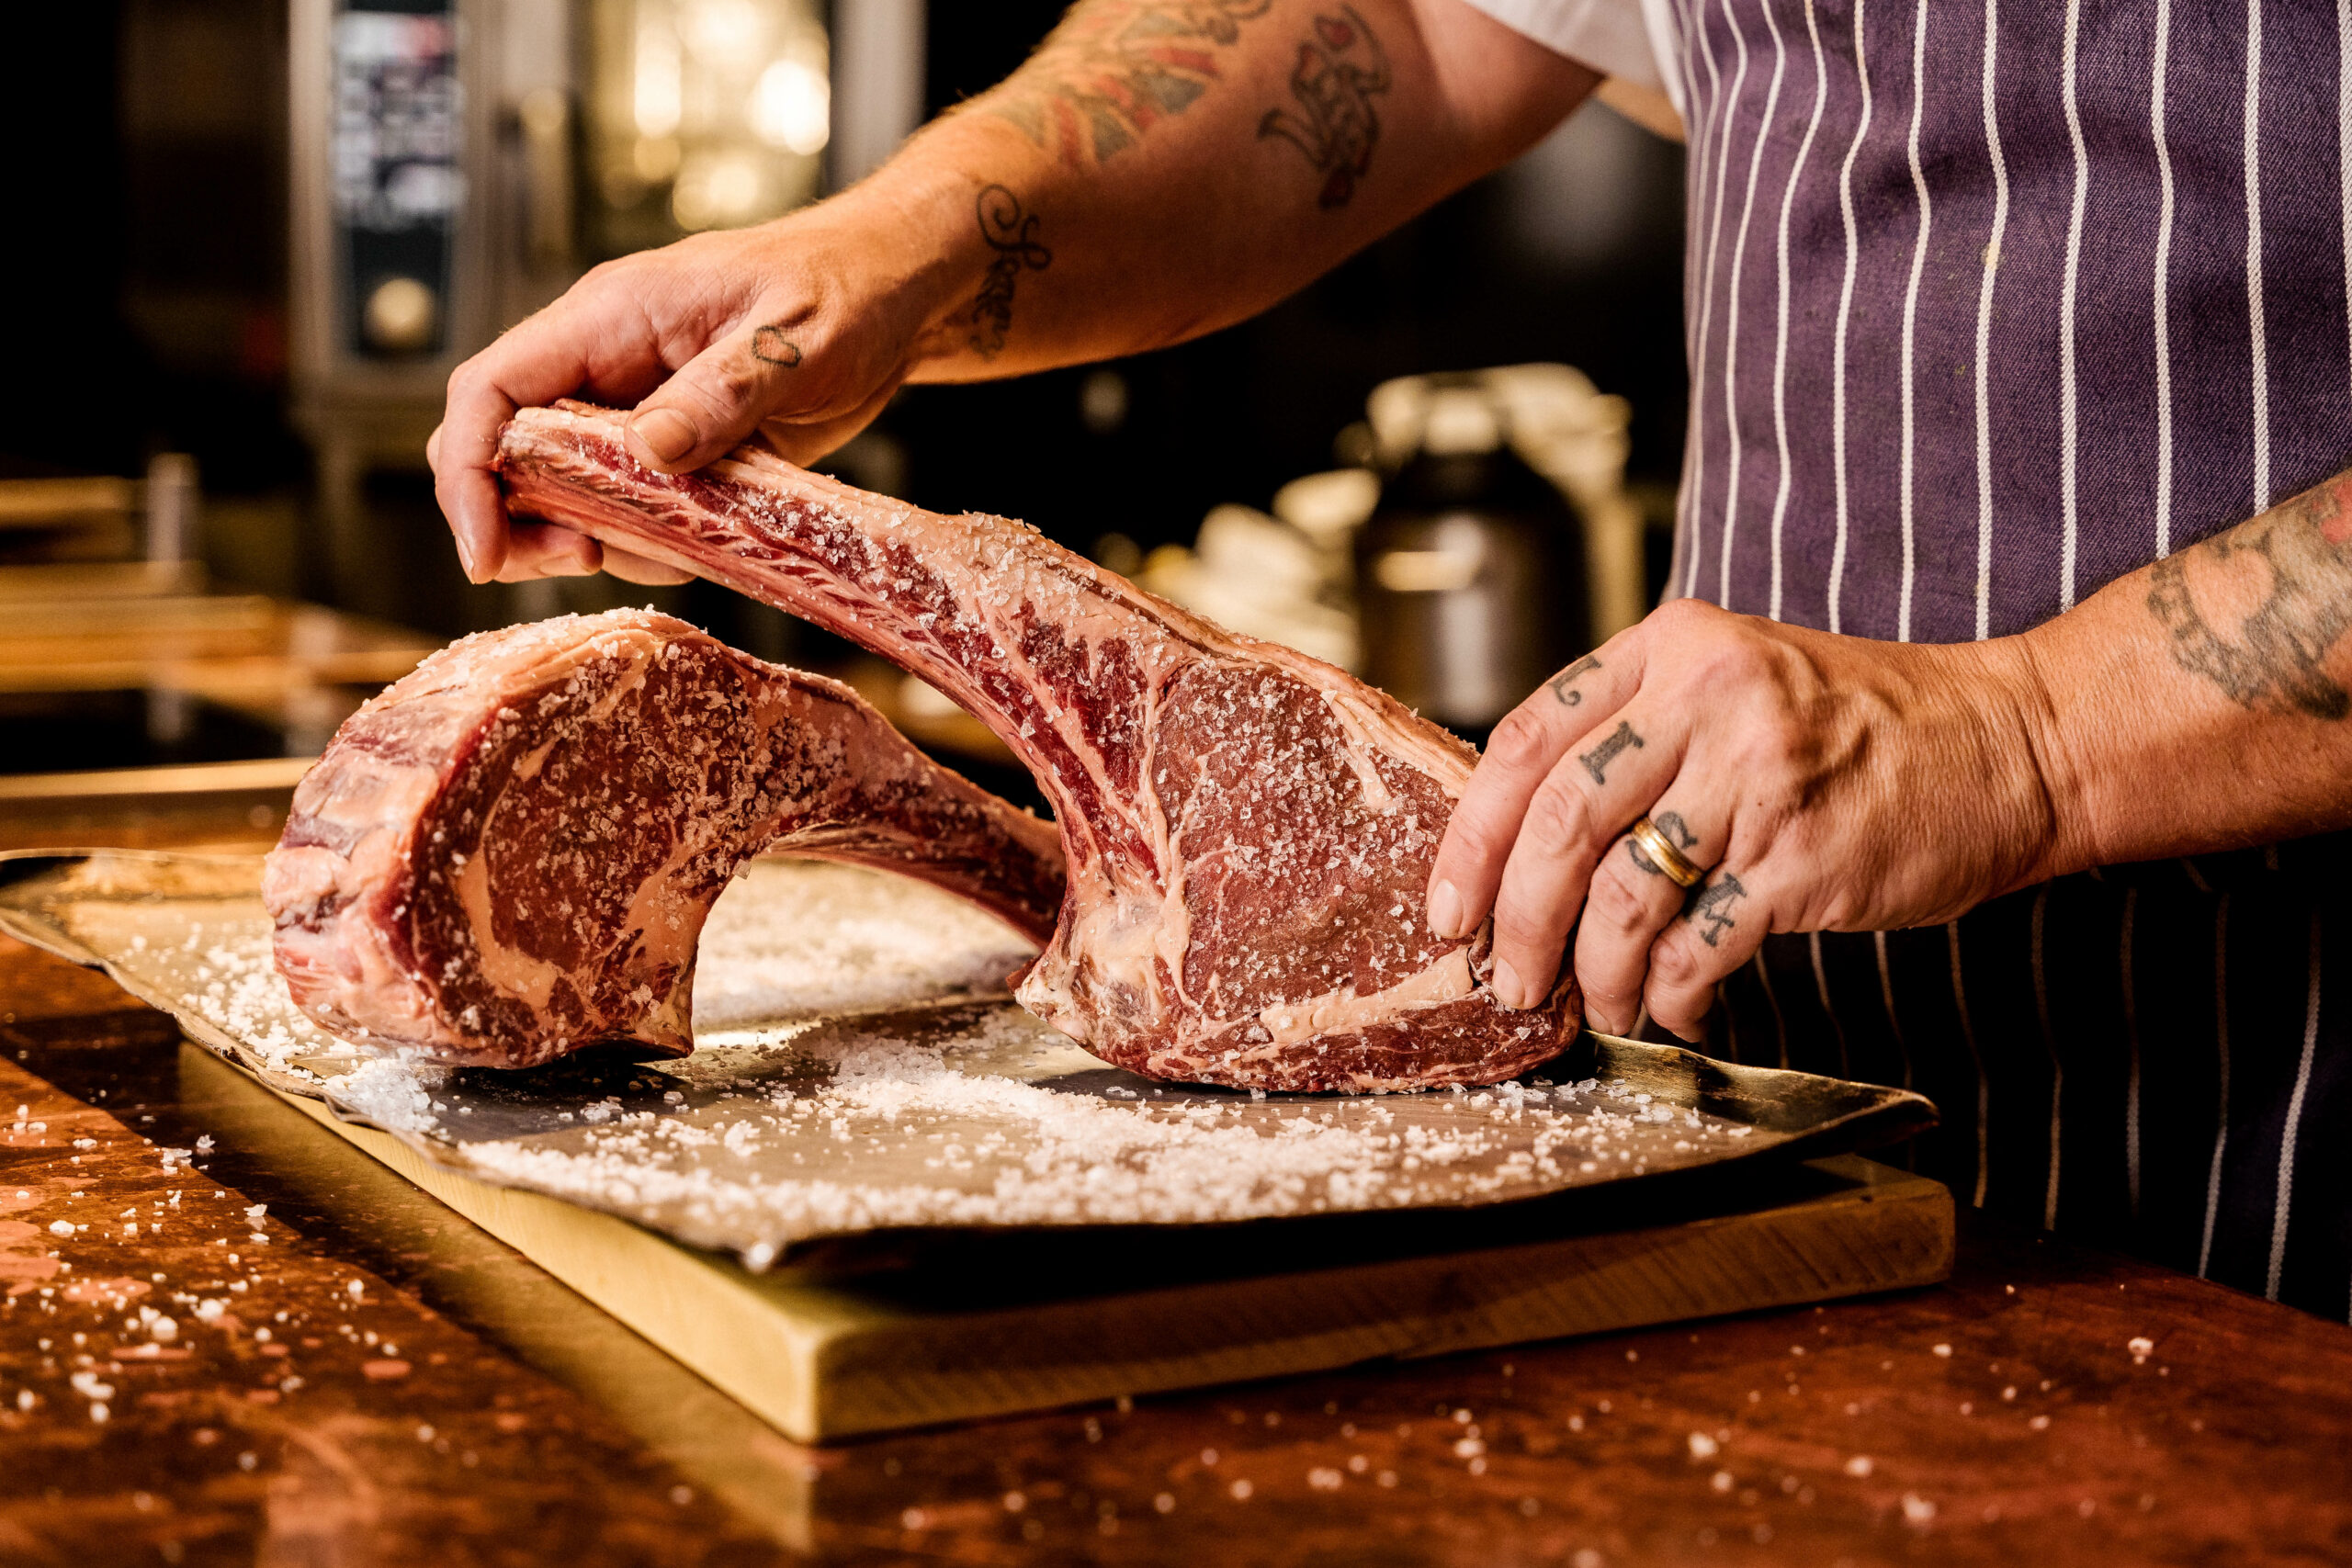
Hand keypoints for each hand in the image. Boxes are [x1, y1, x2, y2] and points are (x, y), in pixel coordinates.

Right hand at [429, 192, 960, 584]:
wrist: (897, 294)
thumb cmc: (847, 287)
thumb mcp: (793, 337)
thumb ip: (723, 391)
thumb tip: (649, 451)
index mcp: (610, 317)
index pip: (491, 389)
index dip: (471, 470)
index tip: (486, 551)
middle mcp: (608, 365)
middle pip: (507, 453)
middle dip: (522, 521)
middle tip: (585, 560)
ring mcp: (639, 411)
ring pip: (567, 493)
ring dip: (601, 538)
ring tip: (673, 545)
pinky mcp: (680, 451)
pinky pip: (634, 509)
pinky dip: (654, 542)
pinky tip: (705, 539)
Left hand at [1424, 598, 2065, 1039]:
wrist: (2014, 741)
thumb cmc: (1862, 727)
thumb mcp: (1737, 681)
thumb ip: (1638, 734)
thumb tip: (1523, 845)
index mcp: (1672, 647)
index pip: (1525, 739)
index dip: (1469, 834)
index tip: (1446, 905)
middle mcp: (1707, 697)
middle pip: (1558, 820)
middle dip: (1516, 919)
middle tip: (1507, 981)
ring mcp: (1759, 775)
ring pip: (1623, 893)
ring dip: (1594, 973)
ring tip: (1594, 1009)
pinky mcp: (1805, 856)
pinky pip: (1700, 944)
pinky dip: (1674, 994)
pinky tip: (1673, 1010)